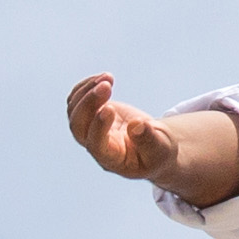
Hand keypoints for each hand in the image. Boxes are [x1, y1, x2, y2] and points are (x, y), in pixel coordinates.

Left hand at [64, 73, 238, 210]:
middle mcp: (98, 146)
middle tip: (107, 83)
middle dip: (89, 103)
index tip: (109, 106)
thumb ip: (151, 140)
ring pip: (74, 112)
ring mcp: (93, 131)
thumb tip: (134, 127)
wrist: (158, 151)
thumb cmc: (163, 155)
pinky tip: (104, 80)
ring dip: (86, 92)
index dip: (97, 125)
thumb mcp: (163, 150)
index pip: (96, 143)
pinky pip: (79, 101)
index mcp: (113, 159)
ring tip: (108, 80)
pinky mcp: (94, 117)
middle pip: (79, 126)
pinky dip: (86, 88)